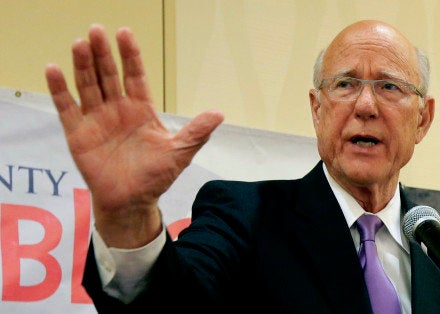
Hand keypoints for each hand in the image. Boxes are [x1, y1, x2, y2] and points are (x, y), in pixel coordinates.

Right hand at [45, 24, 223, 247]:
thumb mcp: (179, 152)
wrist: (132, 202)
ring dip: (83, 66)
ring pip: (88, 86)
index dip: (130, 55)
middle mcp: (117, 109)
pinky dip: (59, 90)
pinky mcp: (78, 134)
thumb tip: (219, 114)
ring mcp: (96, 120)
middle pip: (109, 75)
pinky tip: (53, 69)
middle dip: (103, 53)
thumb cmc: (155, 176)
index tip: (124, 33)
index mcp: (141, 110)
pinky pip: (66, 108)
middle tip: (97, 30)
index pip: (135, 75)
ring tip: (80, 44)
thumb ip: (196, 132)